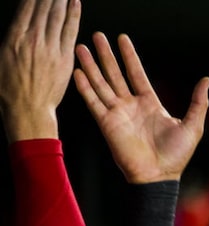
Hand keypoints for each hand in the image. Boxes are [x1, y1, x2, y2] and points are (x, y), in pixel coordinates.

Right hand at [0, 0, 80, 140]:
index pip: (27, 7)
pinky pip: (70, 31)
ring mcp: (50, 48)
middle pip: (43, 8)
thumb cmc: (11, 87)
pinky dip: (73, 15)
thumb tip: (18, 24)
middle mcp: (32, 39)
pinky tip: (75, 3)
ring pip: (57, 16)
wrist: (27, 108)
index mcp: (14, 37)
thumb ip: (13, 36)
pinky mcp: (64, 58)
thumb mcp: (2, 56)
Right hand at [73, 32, 208, 183]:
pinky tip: (78, 72)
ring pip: (101, 84)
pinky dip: (85, 87)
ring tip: (80, 47)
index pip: (136, 74)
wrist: (159, 176)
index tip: (122, 39)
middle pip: (115, 74)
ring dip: (91, 66)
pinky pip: (93, 102)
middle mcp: (131, 106)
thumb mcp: (193, 125)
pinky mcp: (106, 124)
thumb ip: (198, 102)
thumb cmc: (177, 155)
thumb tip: (207, 81)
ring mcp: (117, 114)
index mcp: (150, 104)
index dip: (129, 56)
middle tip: (97, 36)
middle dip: (106, 55)